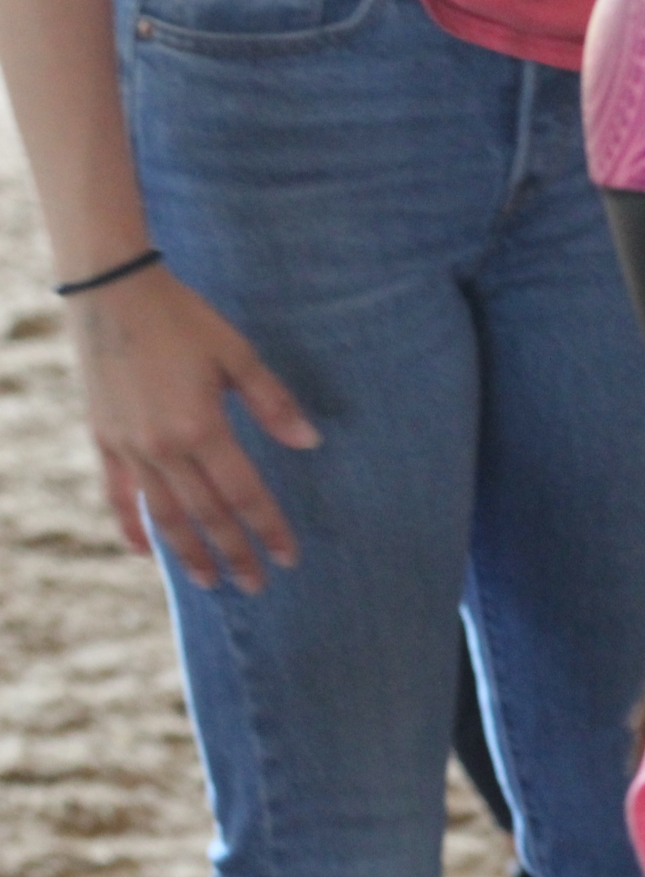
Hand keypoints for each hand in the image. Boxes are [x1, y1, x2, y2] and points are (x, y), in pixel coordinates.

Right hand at [68, 264, 319, 592]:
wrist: (113, 291)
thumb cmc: (184, 319)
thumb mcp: (238, 355)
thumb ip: (273, 403)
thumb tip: (309, 442)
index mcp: (202, 428)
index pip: (244, 494)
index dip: (268, 528)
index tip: (287, 557)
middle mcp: (162, 447)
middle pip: (206, 514)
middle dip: (233, 553)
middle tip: (255, 586)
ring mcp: (128, 446)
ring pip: (162, 514)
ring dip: (186, 551)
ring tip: (209, 581)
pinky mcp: (103, 437)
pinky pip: (117, 493)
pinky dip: (131, 524)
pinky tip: (143, 552)